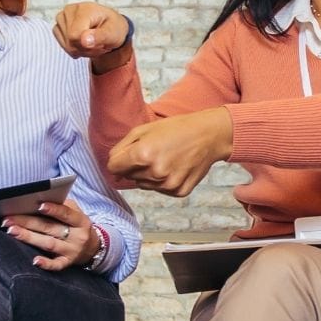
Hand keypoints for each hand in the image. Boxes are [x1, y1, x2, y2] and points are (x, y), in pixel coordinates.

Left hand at [4, 199, 101, 271]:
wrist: (93, 247)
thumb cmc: (77, 225)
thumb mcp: (76, 213)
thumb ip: (61, 206)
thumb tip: (37, 199)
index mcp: (80, 220)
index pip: (66, 213)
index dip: (53, 209)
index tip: (38, 205)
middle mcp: (77, 236)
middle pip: (50, 228)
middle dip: (27, 222)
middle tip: (8, 218)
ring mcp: (72, 250)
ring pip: (48, 244)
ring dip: (29, 237)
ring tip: (12, 231)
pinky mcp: (67, 262)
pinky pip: (57, 265)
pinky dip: (46, 264)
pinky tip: (35, 261)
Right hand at [52, 2, 131, 62]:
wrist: (110, 26)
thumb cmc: (113, 28)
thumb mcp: (113, 33)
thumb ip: (100, 36)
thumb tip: (84, 41)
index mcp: (84, 9)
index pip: (75, 36)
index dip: (87, 46)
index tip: (101, 42)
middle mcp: (69, 10)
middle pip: (70, 43)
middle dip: (86, 49)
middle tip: (98, 43)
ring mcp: (61, 17)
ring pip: (67, 46)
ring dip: (81, 50)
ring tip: (92, 41)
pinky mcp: (58, 26)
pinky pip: (63, 46)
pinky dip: (75, 49)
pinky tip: (84, 42)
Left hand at [108, 107, 231, 196]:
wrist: (208, 135)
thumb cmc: (176, 128)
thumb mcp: (143, 129)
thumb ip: (121, 148)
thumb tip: (111, 168)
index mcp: (142, 155)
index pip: (113, 167)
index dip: (118, 160)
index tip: (128, 155)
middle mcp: (154, 173)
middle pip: (129, 177)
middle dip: (135, 166)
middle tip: (154, 152)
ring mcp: (168, 184)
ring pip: (144, 185)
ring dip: (149, 174)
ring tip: (165, 158)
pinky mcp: (179, 191)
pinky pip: (160, 190)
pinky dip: (164, 181)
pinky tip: (175, 167)